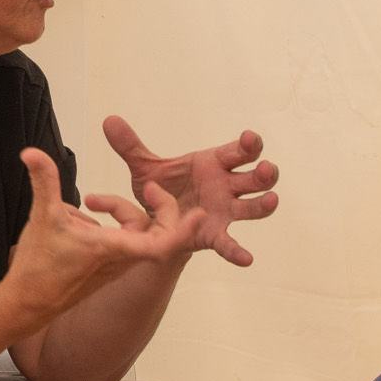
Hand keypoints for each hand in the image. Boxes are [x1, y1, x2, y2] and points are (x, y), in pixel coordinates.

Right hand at [3, 147, 210, 323]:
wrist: (26, 305)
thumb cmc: (38, 270)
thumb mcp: (42, 217)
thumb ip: (43, 180)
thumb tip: (31, 152)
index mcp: (113, 248)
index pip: (163, 243)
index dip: (184, 230)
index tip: (197, 213)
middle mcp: (120, 260)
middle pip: (157, 232)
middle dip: (159, 207)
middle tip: (149, 187)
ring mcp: (115, 266)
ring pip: (138, 234)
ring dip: (125, 213)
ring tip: (91, 201)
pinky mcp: (106, 268)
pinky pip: (124, 242)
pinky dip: (113, 225)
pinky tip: (81, 218)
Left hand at [101, 116, 278, 265]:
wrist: (155, 220)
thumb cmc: (162, 188)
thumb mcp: (144, 168)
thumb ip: (130, 147)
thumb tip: (109, 121)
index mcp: (214, 163)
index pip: (239, 151)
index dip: (248, 144)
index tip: (249, 139)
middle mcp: (226, 186)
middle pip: (255, 177)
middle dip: (263, 173)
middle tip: (264, 170)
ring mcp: (224, 211)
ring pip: (252, 207)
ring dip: (263, 204)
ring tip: (271, 201)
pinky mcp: (214, 234)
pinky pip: (228, 243)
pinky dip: (237, 251)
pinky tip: (246, 259)